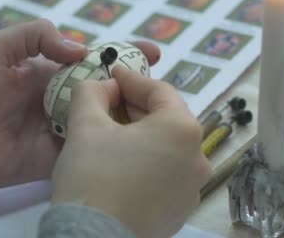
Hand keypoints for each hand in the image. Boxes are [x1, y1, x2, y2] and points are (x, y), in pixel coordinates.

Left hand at [0, 20, 160, 189]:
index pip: (91, 59)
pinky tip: (132, 146)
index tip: (153, 52)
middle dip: (135, 87)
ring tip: (157, 117)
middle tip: (163, 91)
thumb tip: (80, 48)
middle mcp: (59, 99)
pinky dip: (109, 147)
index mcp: (47, 71)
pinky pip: (88, 150)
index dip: (121, 53)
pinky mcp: (56, 158)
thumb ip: (34, 37)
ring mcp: (60, 130)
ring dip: (127, 117)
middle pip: (105, 91)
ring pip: (102, 121)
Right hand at [50, 66, 210, 237]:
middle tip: (108, 101)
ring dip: (142, 134)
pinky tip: (123, 164)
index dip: (131, 79)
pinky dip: (148, 161)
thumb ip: (91, 92)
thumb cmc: (93, 176)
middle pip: (166, 118)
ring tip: (113, 133)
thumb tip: (101, 84)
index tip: (111, 73)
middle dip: (136, 107)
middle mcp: (198, 156)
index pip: (159, 90)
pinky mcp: (182, 210)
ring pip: (167, 147)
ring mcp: (193, 187)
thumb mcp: (85, 125)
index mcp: (182, 129)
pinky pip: (167, 173)